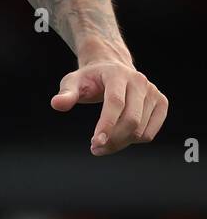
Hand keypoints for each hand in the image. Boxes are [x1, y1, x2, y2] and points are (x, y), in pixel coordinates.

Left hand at [51, 62, 167, 154]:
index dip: (106, 125)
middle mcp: (139, 81)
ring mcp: (153, 92)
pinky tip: (120, 136)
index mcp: (118, 74)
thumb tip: (57, 104)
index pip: (115, 103)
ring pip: (141, 130)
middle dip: (112, 139)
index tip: (95, 143)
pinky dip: (134, 141)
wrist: (112, 69)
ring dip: (121, 143)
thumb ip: (66, 94)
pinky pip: (150, 133)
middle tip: (95, 148)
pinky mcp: (161, 103)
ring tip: (104, 142)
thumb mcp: (73, 82)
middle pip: (131, 120)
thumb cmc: (90, 79)